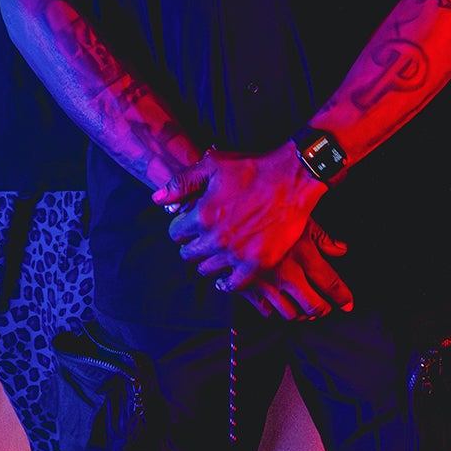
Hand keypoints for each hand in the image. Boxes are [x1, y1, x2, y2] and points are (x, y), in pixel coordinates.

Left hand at [155, 148, 321, 288]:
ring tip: (216, 252)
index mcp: (203, 215)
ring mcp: (237, 253)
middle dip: (191, 245)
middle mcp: (217, 238)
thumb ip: (182, 183)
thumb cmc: (253, 169)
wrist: (293, 179)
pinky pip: (232, 285)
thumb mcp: (213, 165)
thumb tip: (156, 199)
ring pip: (206, 270)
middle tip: (202, 238)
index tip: (189, 224)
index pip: (175, 234)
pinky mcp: (258, 263)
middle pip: (188, 255)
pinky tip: (225, 276)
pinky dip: (226, 282)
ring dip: (207, 261)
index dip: (181, 227)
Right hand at [236, 224, 356, 319]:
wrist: (226, 214)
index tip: (347, 303)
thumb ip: (321, 237)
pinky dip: (274, 310)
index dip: (342, 297)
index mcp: (303, 254)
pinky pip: (265, 310)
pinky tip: (277, 302)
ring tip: (303, 307)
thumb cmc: (266, 210)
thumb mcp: (300, 216)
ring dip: (300, 313)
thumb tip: (341, 250)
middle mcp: (286, 273)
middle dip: (322, 310)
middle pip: (313, 306)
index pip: (331, 283)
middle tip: (326, 307)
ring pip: (290, 313)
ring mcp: (265, 283)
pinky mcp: (246, 288)